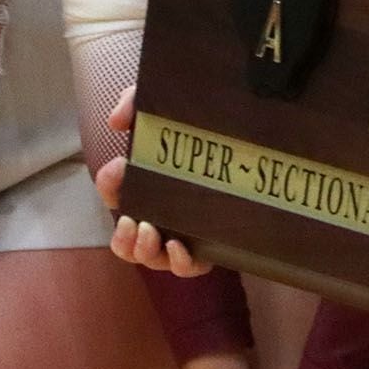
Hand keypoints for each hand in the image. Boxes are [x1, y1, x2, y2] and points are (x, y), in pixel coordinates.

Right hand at [95, 81, 215, 276]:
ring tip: (149, 233)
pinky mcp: (212, 244)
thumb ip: (137, 101)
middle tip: (132, 221)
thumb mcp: (169, 101)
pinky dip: (179, 263)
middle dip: (122, 237)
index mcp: (149, 182)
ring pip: (151, 258)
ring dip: (142, 252)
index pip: (117, 192)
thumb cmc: (206, 116)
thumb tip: (115, 122)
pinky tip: (178, 246)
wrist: (258, 133)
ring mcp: (185, 231)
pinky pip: (189, 267)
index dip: (110, 187)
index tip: (114, 173)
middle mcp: (162, 211)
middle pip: (127, 239)